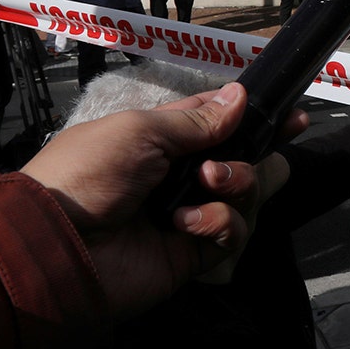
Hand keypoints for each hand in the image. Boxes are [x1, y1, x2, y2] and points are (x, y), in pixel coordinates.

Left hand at [21, 83, 294, 316]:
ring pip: (248, 193)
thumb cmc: (89, 174)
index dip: (253, 117)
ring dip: (237, 181)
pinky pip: (234, 231)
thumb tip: (242, 96)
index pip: (218, 123)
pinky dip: (218, 222)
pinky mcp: (197, 252)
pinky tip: (187, 223)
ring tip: (209, 182)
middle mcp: (181, 175)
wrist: (58, 246)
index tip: (291, 115)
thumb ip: (196, 120)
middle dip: (256, 152)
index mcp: (162, 140)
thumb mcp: (140, 131)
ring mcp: (191, 214)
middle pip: (246, 160)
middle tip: (261, 147)